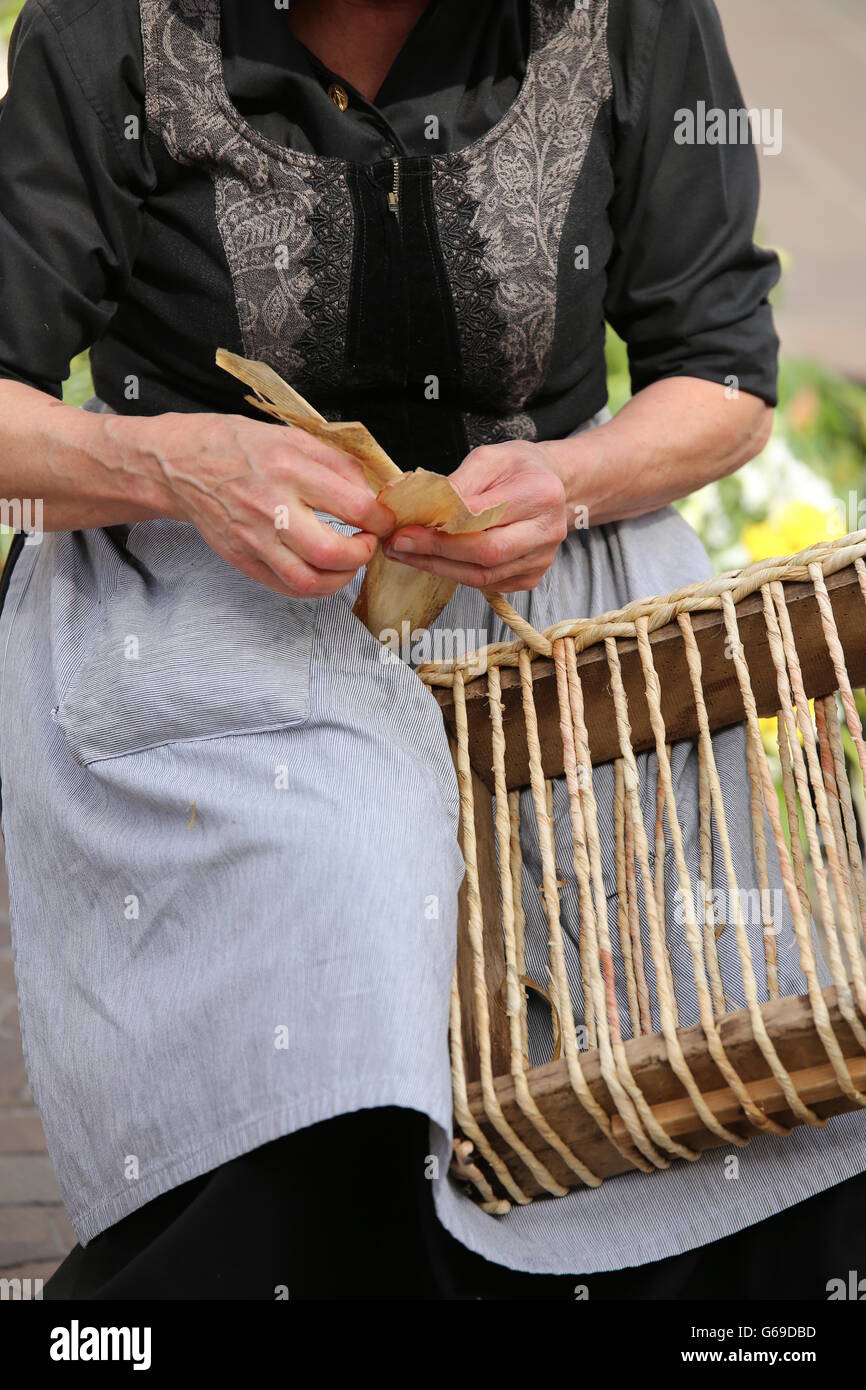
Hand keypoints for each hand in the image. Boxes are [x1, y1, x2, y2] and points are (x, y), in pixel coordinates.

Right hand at [136, 411, 395, 597]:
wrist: (180, 464)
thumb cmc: (238, 445)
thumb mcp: (291, 436)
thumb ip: (336, 462)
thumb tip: (372, 492)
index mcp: (288, 469)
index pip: (353, 506)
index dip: (380, 518)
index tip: (382, 518)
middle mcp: (270, 507)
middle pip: (331, 552)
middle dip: (363, 554)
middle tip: (367, 542)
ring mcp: (253, 538)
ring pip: (309, 582)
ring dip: (341, 578)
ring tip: (347, 561)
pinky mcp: (241, 559)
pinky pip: (285, 587)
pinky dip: (313, 586)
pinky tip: (322, 570)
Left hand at [382, 441, 567, 590]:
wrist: (554, 484)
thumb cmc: (520, 468)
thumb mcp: (489, 458)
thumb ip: (459, 483)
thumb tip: (424, 511)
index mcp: (538, 494)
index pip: (482, 518)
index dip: (440, 529)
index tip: (404, 529)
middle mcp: (545, 531)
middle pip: (485, 553)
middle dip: (435, 553)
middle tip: (399, 546)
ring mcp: (540, 559)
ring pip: (483, 576)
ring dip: (439, 568)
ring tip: (407, 555)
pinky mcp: (530, 577)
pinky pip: (488, 584)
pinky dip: (456, 574)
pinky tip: (433, 562)